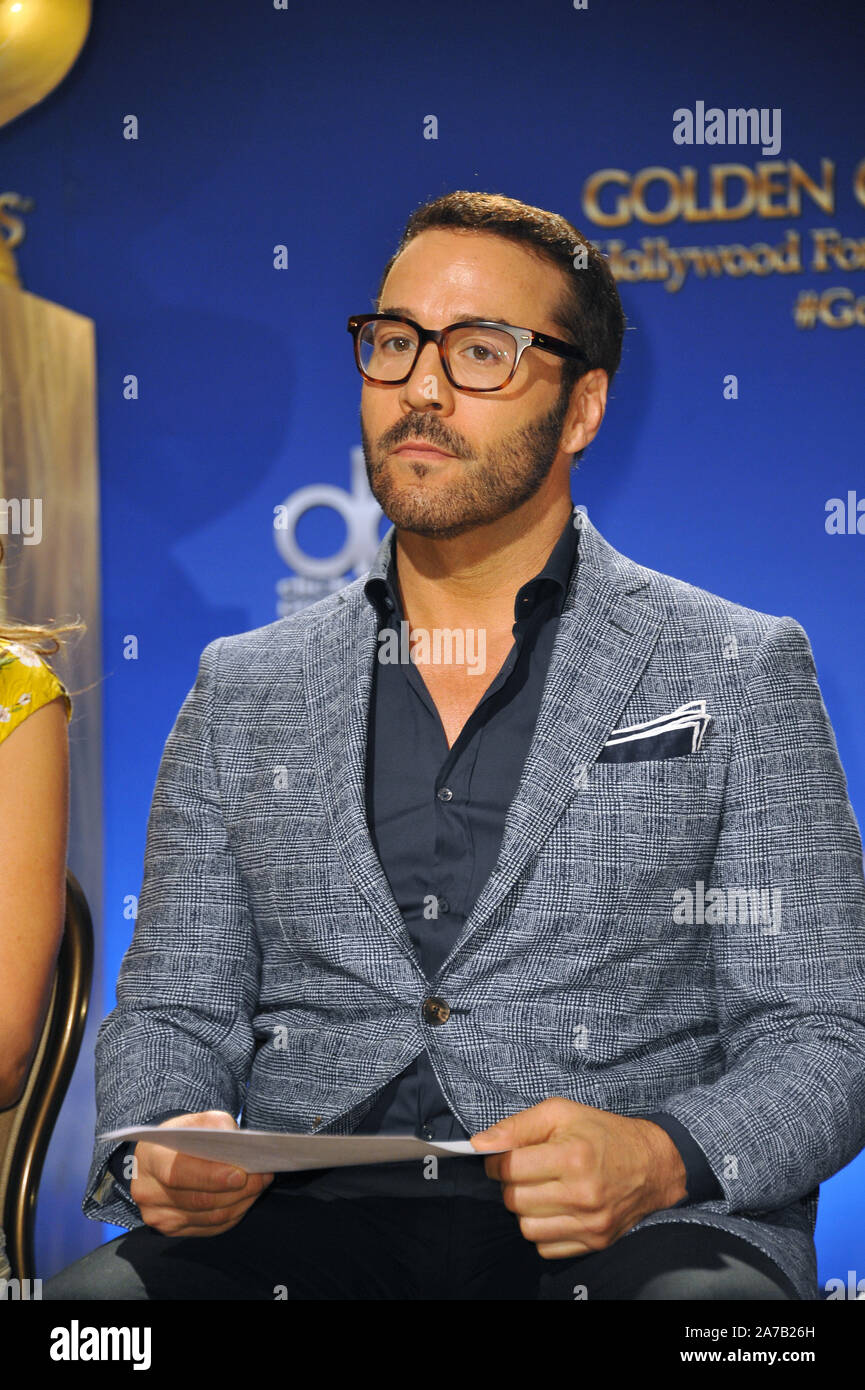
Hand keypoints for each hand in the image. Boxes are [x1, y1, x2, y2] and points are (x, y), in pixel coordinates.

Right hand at [129, 1110, 273, 1237]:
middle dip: (237, 1190)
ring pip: (209, 1217)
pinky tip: (246, 1198)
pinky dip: (234, 1213)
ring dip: (241, 1202)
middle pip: (198, 1200)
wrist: (160, 1159)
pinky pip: (211, 1227)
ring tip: (260, 1184)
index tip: (240, 1174)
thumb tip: (237, 1141)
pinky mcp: (171, 1230)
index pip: (178, 1173)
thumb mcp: (195, 1120)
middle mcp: (148, 1191)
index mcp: (149, 1158)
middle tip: (263, 1176)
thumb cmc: (182, 1137)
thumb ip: (215, 1124)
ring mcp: (158, 1216)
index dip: (211, 1177)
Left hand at [470, 1097, 686, 1258]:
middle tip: (526, 1172)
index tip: (503, 1158)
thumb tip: (479, 1144)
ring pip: (527, 1228)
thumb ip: (517, 1127)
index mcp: (573, 1156)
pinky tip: (555, 1209)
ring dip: (525, 1209)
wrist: (652, 1164)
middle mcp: (582, 1194)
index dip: (498, 1162)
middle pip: (515, 1200)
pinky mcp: (596, 1242)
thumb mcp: (560, 1113)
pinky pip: (546, 1248)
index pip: (510, 1169)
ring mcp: (590, 1223)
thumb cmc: (601, 1133)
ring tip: (540, 1190)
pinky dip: (543, 1230)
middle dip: (511, 1185)